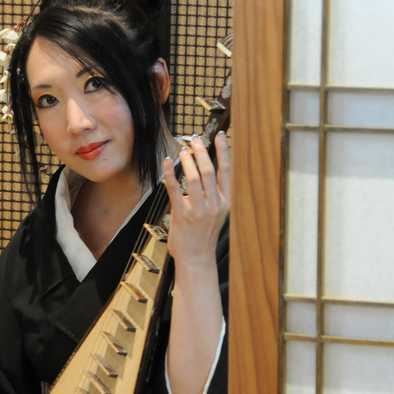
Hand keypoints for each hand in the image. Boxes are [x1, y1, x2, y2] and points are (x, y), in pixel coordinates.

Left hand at [162, 131, 230, 270]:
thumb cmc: (203, 235)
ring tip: (182, 150)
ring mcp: (199, 210)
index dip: (224, 151)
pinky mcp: (183, 215)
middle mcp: (214, 205)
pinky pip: (175, 189)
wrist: (196, 258)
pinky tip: (167, 162)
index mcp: (225, 202)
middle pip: (209, 171)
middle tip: (194, 138)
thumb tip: (202, 172)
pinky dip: (171, 173)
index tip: (222, 135)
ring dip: (188, 160)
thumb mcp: (215, 214)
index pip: (226, 172)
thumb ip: (213, 195)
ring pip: (195, 178)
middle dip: (201, 151)